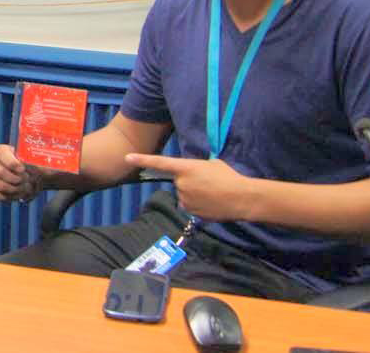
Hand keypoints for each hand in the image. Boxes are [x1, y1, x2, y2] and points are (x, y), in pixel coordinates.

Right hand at [0, 144, 50, 202]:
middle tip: (26, 180)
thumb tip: (27, 166)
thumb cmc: (32, 165)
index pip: (1, 154)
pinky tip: (18, 194)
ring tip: (25, 188)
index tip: (23, 169)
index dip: (12, 163)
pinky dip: (8, 196)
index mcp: (1, 150)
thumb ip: (30, 161)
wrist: (33, 177)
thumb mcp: (34, 160)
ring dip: (13, 189)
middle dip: (14, 178)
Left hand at [125, 153, 255, 220]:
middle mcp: (181, 183)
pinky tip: (211, 203)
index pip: (160, 163)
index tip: (127, 158)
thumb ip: (195, 168)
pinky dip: (198, 206)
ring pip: (184, 195)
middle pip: (178, 182)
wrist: (242, 197)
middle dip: (189, 182)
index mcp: (186, 168)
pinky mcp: (191, 212)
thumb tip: (191, 175)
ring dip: (193, 195)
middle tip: (207, 183)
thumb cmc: (229, 177)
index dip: (142, 160)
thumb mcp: (211, 164)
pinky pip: (190, 207)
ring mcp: (185, 199)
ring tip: (212, 193)